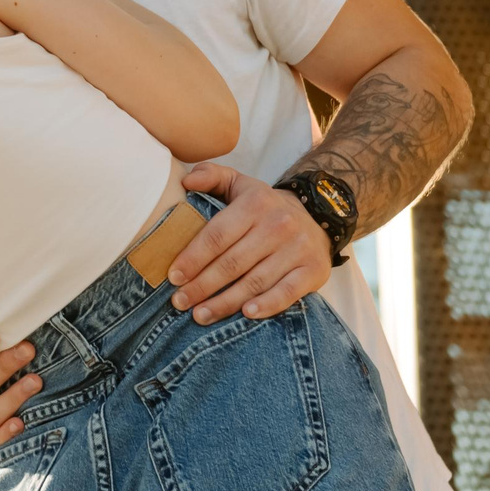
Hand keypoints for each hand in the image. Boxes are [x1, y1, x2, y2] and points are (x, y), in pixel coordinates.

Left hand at [167, 163, 332, 322]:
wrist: (316, 216)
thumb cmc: (264, 206)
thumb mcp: (239, 184)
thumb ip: (211, 176)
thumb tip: (185, 183)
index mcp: (255, 203)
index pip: (217, 235)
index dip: (193, 258)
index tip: (173, 276)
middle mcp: (278, 225)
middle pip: (232, 263)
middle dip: (202, 285)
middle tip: (179, 302)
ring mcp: (297, 249)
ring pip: (255, 281)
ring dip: (225, 302)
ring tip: (200, 315)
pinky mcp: (313, 270)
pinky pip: (287, 292)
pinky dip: (267, 305)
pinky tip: (246, 314)